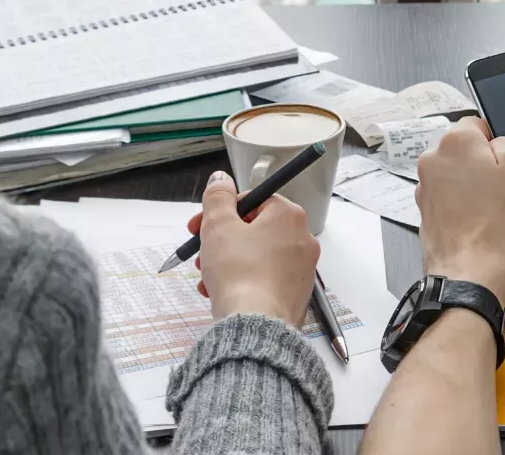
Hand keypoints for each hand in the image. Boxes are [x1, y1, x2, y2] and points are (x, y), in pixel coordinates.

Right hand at [187, 170, 319, 325]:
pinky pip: (265, 278)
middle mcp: (303, 238)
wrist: (256, 325)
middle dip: (222, 240)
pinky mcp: (297, 292)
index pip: (254, 200)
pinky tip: (221, 293)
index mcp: (289, 215)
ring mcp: (302, 267)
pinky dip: (243, 281)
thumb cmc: (241, 274)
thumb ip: (218, 197)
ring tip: (207, 277)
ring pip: (257, 255)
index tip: (201, 223)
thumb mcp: (218, 226)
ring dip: (228, 261)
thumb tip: (221, 180)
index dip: (222, 211)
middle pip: (255, 229)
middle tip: (202, 250)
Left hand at [415, 118, 504, 305]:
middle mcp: (433, 162)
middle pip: (472, 158)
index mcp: (455, 141)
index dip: (500, 144)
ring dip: (488, 200)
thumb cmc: (499, 227)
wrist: (473, 277)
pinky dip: (477, 219)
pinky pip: (460, 210)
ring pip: (467, 186)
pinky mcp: (429, 219)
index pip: (480, 125)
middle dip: (494, 174)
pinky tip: (495, 236)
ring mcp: (427, 192)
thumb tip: (500, 146)